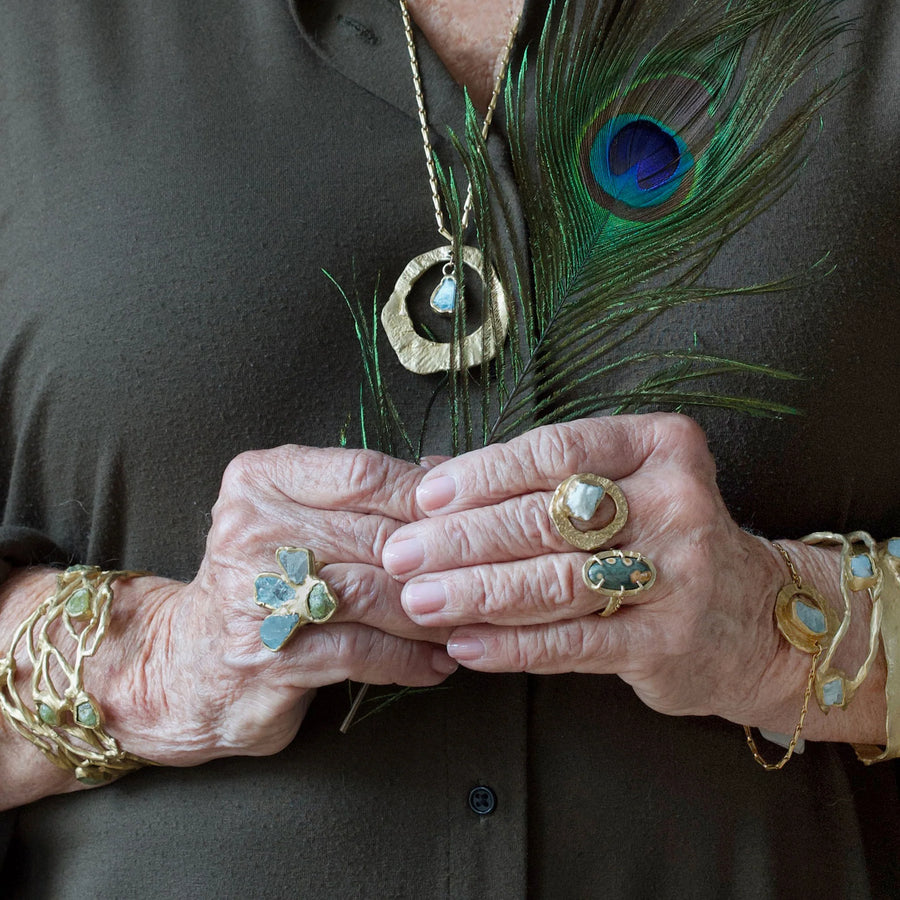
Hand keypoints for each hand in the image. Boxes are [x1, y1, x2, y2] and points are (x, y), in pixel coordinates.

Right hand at [83, 446, 455, 767]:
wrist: (186, 664)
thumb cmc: (261, 581)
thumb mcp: (297, 517)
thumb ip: (363, 494)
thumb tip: (448, 472)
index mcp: (260, 480)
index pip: (363, 474)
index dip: (426, 497)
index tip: (468, 518)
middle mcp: (252, 529)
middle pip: (377, 535)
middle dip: (440, 562)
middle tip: (485, 578)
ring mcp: (257, 595)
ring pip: (375, 593)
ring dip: (432, 614)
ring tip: (466, 623)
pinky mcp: (268, 656)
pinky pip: (361, 650)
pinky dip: (408, 660)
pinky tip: (436, 665)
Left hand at [382, 414, 884, 741]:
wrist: (752, 618)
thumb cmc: (660, 539)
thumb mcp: (617, 488)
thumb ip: (532, 479)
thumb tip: (430, 473)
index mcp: (659, 444)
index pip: (556, 450)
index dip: (483, 474)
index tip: (426, 497)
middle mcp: (675, 500)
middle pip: (546, 518)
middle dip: (461, 539)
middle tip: (400, 555)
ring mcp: (681, 571)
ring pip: (555, 580)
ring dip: (476, 592)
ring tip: (418, 600)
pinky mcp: (671, 638)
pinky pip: (575, 642)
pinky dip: (513, 645)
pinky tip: (465, 647)